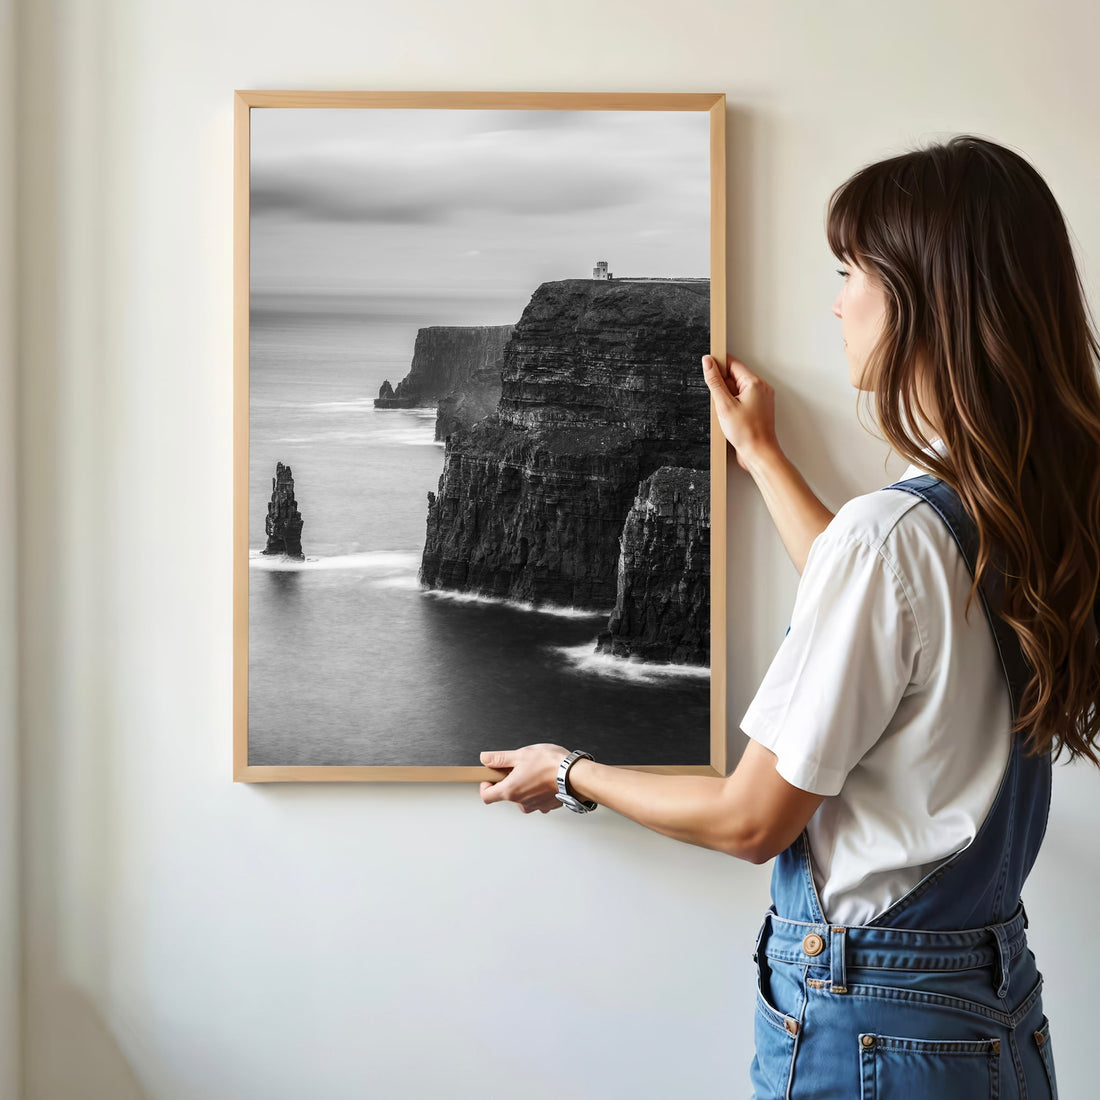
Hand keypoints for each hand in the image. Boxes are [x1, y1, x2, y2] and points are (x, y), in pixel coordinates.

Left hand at [479, 744, 568, 813]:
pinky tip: (545, 778)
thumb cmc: (550, 764)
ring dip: (524, 786)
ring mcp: (535, 806)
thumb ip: (499, 758)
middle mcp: (521, 802)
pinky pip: (537, 799)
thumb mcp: (520, 754)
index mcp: (510, 790)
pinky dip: (538, 790)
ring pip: (522, 797)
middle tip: (518, 767)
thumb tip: (485, 758)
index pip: (486, 796)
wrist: (575, 775)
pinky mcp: (547, 805)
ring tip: (534, 771)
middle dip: (508, 781)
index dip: (485, 786)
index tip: (490, 777)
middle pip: (506, 795)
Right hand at [701, 353, 779, 472]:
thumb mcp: (724, 405)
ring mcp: (761, 399)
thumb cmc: (747, 433)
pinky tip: (731, 418)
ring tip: (727, 413)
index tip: (708, 370)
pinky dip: (733, 406)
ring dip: (727, 398)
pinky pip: (742, 400)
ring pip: (737, 389)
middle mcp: (761, 388)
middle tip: (720, 403)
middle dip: (722, 387)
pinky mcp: (758, 409)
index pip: (733, 363)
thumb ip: (714, 381)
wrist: (759, 453)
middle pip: (735, 377)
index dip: (718, 366)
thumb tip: (708, 362)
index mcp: (755, 383)